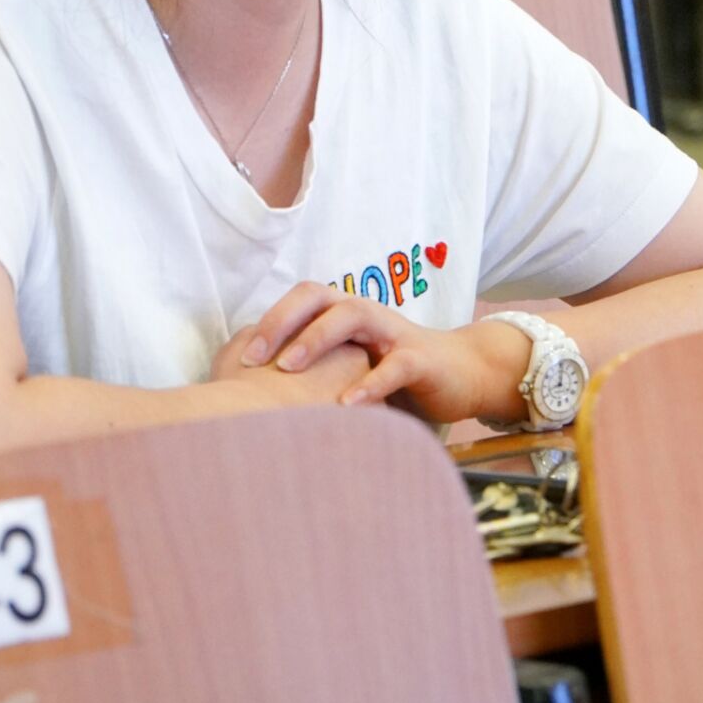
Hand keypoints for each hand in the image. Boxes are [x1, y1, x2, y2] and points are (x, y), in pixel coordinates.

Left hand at [233, 283, 529, 423]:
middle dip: (282, 322)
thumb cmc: (396, 376)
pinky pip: (394, 365)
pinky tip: (347, 405)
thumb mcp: (351, 371)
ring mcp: (394, 333)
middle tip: (253, 357)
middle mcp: (365, 314)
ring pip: (352, 317)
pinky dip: (369, 384)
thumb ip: (316, 377)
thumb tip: (263, 401)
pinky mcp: (421, 358)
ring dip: (317, 339)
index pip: (300, 301)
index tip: (238, 358)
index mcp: (345, 314)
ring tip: (289, 368)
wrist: (464, 374)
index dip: (268, 322)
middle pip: (318, 297)